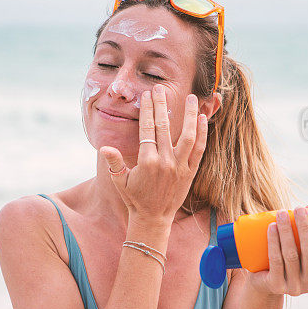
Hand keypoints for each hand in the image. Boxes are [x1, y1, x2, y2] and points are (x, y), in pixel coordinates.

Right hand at [101, 84, 207, 227]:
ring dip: (190, 115)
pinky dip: (202, 134)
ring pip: (187, 135)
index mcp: (147, 162)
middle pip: (164, 127)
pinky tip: (202, 119)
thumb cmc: (134, 198)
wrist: (153, 219)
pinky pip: (199, 149)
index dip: (147, 110)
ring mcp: (180, 167)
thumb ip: (114, 163)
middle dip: (162, 105)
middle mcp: (165, 162)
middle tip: (161, 89)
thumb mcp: (119, 181)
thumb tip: (105, 147)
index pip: (147, 129)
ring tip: (192, 97)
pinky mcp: (190, 172)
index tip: (147, 95)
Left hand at [246, 205, 307, 295]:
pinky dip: (273, 241)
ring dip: (286, 231)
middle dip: (305, 227)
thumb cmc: (288, 258)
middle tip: (299, 208)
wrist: (264, 282)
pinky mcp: (276, 285)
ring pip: (291, 254)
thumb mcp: (301, 249)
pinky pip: (275, 260)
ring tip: (282, 213)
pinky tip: (272, 227)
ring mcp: (294, 286)